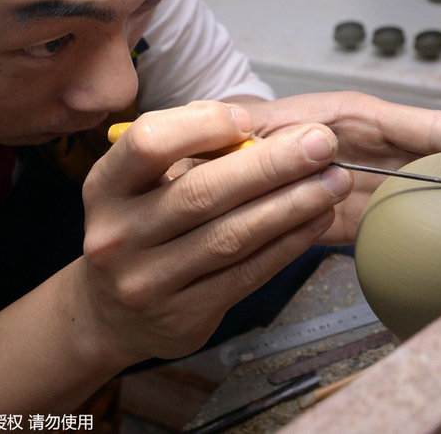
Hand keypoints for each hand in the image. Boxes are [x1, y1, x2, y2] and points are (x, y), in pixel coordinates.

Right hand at [77, 100, 352, 363]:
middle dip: (272, 164)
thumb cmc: (141, 227)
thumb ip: (187, 149)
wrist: (111, 314)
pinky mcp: (184, 317)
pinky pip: (247, 273)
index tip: (250, 122)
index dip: (204, 126)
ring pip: (232, 236)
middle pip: (203, 192)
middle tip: (323, 143)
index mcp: (105, 187)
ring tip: (335, 181)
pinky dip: (288, 243)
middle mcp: (118, 235)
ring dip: (292, 205)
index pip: (150, 143)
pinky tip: (317, 219)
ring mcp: (148, 282)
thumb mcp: (140, 183)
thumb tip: (253, 126)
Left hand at [236, 92, 440, 243]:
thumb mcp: (253, 133)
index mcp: (358, 120)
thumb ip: (278, 140)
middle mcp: (376, 148)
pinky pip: (415, 221)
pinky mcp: (363, 214)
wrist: (221, 168)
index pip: (432, 127)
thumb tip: (314, 146)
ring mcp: (375, 181)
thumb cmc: (242, 139)